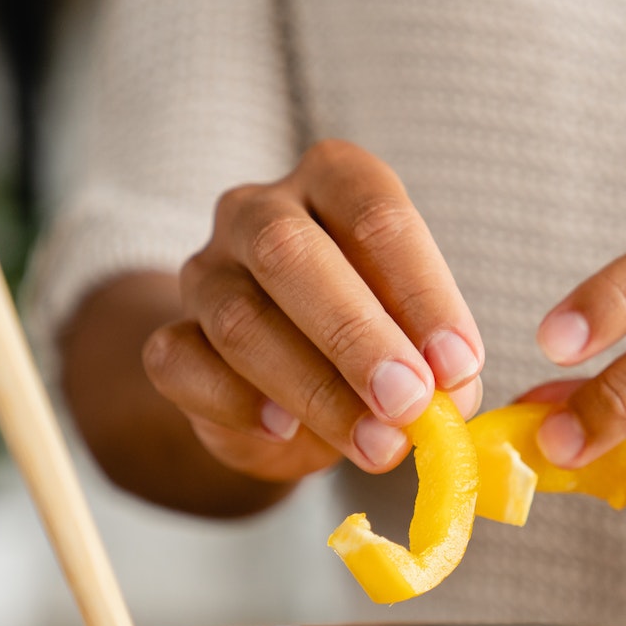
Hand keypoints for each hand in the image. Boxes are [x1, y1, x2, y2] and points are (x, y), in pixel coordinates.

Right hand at [142, 140, 484, 482]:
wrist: (281, 396)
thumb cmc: (368, 345)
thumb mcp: (415, 341)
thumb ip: (435, 363)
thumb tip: (450, 398)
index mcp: (333, 180)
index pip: (375, 214)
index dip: (422, 292)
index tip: (458, 366)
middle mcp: (259, 212)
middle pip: (290, 254)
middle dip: (358, 335)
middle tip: (409, 402)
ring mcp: (204, 273)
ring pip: (240, 319)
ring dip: (316, 390)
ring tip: (377, 445)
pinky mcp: (168, 340)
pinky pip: (183, 364)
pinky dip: (237, 403)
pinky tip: (284, 432)